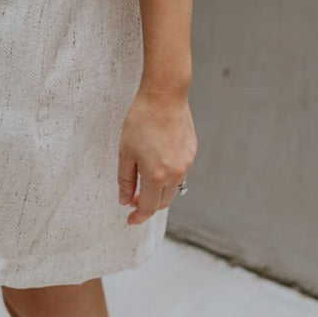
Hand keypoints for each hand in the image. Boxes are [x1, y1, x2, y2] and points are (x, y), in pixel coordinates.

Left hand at [117, 89, 196, 223]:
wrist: (164, 95)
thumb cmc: (141, 120)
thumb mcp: (125, 151)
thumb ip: (125, 180)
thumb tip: (125, 200)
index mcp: (156, 175)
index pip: (148, 207)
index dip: (138, 216)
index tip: (130, 220)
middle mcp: (176, 173)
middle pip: (162, 202)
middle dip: (148, 204)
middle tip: (133, 198)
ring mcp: (186, 163)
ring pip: (173, 188)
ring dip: (158, 190)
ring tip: (144, 178)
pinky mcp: (192, 152)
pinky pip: (180, 172)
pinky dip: (168, 175)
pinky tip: (157, 161)